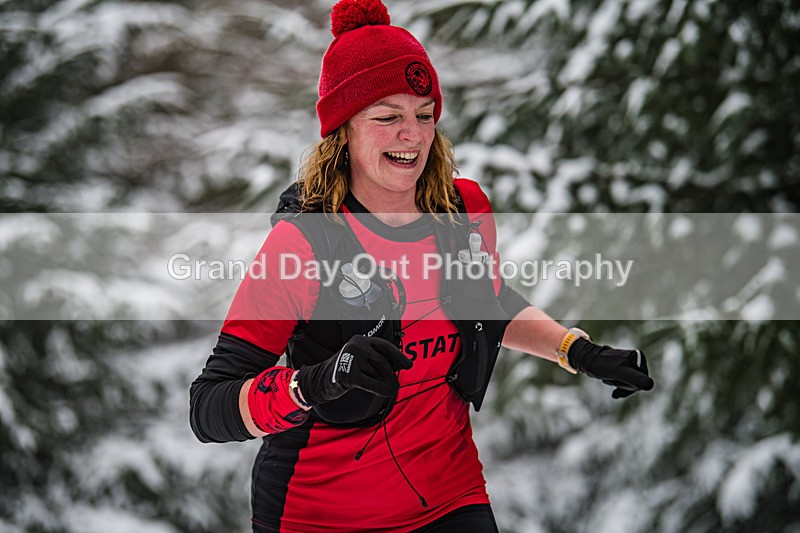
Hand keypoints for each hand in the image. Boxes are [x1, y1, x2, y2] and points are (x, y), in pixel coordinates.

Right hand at [296, 335, 412, 405]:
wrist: (320, 381)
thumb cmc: (346, 371)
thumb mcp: (362, 360)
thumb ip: (379, 360)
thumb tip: (402, 364)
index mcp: (361, 340)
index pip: (384, 346)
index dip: (398, 356)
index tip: (408, 365)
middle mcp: (356, 345)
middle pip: (383, 362)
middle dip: (389, 375)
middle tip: (392, 384)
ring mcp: (351, 358)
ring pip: (377, 374)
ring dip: (380, 383)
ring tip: (373, 385)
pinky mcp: (348, 374)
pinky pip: (372, 383)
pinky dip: (381, 389)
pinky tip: (386, 393)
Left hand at [568, 338, 653, 398]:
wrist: (587, 359)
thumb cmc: (602, 365)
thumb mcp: (620, 372)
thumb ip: (635, 378)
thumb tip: (650, 386)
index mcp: (639, 358)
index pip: (642, 382)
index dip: (628, 385)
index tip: (617, 376)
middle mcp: (637, 359)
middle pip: (636, 383)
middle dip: (622, 384)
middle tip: (611, 376)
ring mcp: (630, 364)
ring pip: (629, 384)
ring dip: (617, 384)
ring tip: (608, 377)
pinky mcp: (623, 367)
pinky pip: (624, 382)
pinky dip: (617, 385)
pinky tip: (610, 386)